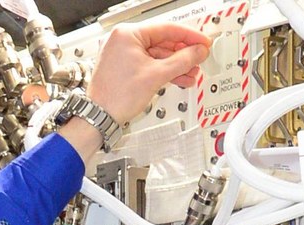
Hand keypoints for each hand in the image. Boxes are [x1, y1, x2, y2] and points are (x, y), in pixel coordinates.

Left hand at [86, 21, 213, 123]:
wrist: (99, 117)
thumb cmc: (116, 96)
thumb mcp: (156, 75)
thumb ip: (182, 60)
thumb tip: (198, 51)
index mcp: (127, 34)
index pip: (166, 29)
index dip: (189, 36)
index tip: (203, 42)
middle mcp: (122, 40)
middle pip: (162, 42)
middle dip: (183, 54)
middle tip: (199, 58)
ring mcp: (122, 54)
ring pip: (157, 55)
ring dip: (176, 64)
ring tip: (191, 71)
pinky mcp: (124, 67)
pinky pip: (149, 64)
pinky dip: (164, 71)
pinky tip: (178, 77)